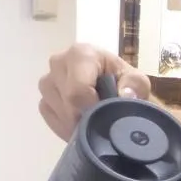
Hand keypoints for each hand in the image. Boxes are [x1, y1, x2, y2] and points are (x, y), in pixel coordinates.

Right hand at [37, 43, 152, 141]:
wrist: (114, 92)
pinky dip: (67, 126)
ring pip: (59, 112)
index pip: (77, 90)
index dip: (91, 108)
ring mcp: (47, 82)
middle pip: (68, 103)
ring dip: (77, 122)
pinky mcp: (43, 100)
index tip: (104, 112)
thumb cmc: (124, 83)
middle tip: (101, 116)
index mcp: (80, 53)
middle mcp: (58, 62)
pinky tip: (81, 122)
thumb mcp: (137, 82)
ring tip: (93, 117)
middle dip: (86, 116)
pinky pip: (51, 118)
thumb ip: (134, 85)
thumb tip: (125, 95)